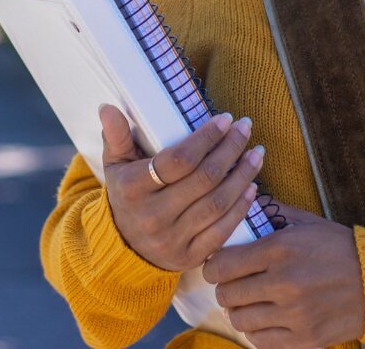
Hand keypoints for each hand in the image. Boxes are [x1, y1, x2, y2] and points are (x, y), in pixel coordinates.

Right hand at [97, 103, 265, 271]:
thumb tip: (108, 107)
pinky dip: (241, 208)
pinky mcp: (189, 258)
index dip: (206, 138)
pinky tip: (252, 187)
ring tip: (257, 153)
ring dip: (243, 176)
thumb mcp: (115, 165)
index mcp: (133, 189)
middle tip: (246, 128)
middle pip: (204, 179)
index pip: (178, 160)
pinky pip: (222, 231)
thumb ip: (116, 136)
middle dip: (231, 149)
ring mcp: (172, 239)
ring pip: (217, 203)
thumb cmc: (125, 195)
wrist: (123, 249)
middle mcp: (153, 216)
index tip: (225, 119)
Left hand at [202, 204, 364, 348]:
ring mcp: (295, 314)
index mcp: (280, 249)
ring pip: (240, 320)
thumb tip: (240, 206)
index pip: (222, 265)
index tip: (218, 268)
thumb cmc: (339, 247)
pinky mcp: (306, 338)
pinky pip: (261, 342)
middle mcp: (284, 282)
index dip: (213, 268)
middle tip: (233, 286)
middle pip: (226, 295)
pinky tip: (264, 320)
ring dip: (239, 312)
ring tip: (249, 304)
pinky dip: (257, 332)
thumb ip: (270, 214)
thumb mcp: (305, 223)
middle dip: (225, 290)